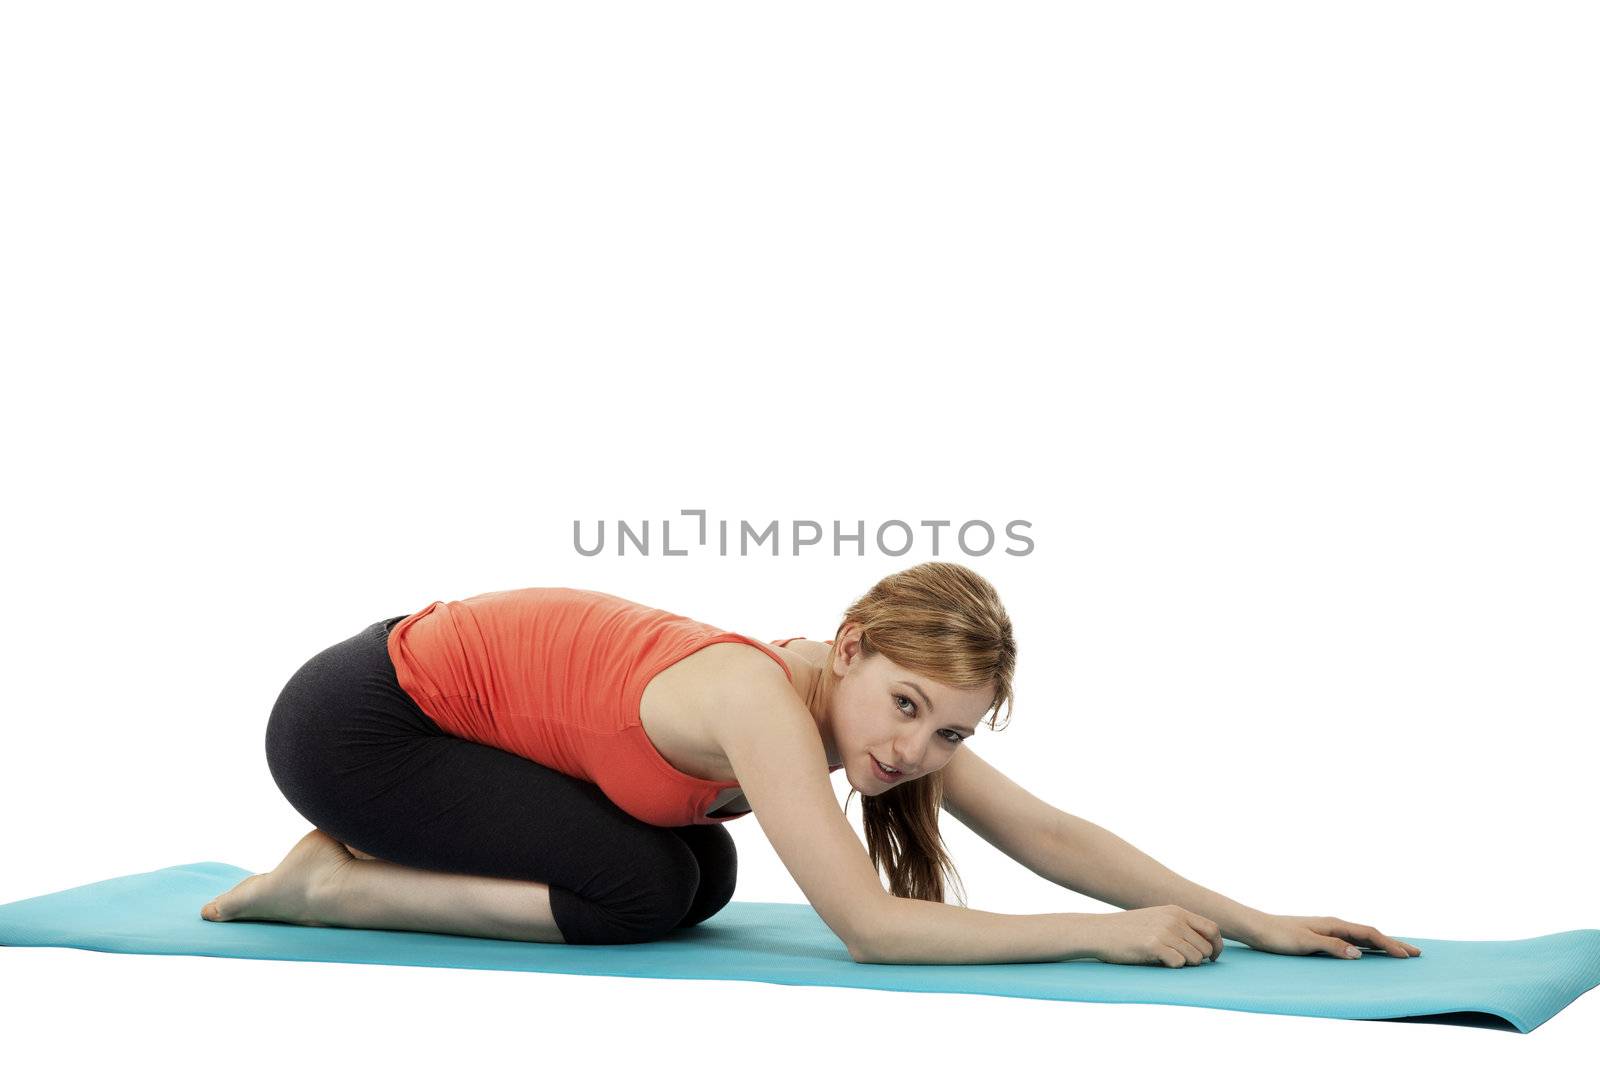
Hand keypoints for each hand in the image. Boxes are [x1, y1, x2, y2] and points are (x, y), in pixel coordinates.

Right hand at [1090, 905, 1225, 967]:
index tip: (1213, 957)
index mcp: (1176, 911)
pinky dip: (1172, 967)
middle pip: (1206, 947)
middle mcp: (1173, 919)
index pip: (1212, 928)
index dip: (1217, 945)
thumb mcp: (1157, 919)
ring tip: (1166, 960)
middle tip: (1181, 962)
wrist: (1100, 931)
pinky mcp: (1154, 945)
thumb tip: (1206, 945)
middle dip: (1198, 959)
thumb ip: (1179, 926)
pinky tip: (1157, 961)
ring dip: (1185, 964)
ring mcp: (1164, 931)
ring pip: (1195, 958)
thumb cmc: (1128, 930)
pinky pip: (1178, 963)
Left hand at [1240, 913, 1421, 959]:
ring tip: (1399, 953)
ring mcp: (1328, 929)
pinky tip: (1368, 953)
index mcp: (1333, 924)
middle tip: (1416, 953)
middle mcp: (1333, 924)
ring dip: (1381, 945)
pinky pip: (1351, 941)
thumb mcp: (1305, 943)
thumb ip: (1332, 947)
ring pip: (1362, 937)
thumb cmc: (1278, 936)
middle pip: (1370, 934)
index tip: (1407, 956)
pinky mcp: (1321, 936)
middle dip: (1393, 943)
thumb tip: (1358, 954)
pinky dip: (1366, 947)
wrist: (1257, 928)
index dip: (1389, 945)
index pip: (1369, 935)